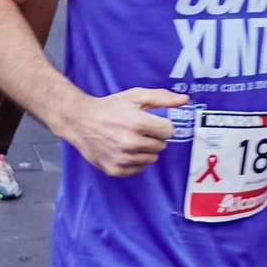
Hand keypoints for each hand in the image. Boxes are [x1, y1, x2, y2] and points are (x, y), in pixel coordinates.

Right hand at [62, 87, 187, 177]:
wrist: (81, 121)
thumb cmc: (110, 107)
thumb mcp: (136, 96)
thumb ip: (162, 98)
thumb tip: (185, 100)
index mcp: (138, 123)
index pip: (169, 131)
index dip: (162, 125)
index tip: (151, 122)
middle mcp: (131, 143)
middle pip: (161, 146)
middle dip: (154, 137)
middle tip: (138, 130)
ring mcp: (122, 158)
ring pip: (152, 159)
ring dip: (145, 150)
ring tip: (130, 139)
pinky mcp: (115, 170)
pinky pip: (138, 169)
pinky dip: (134, 161)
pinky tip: (123, 150)